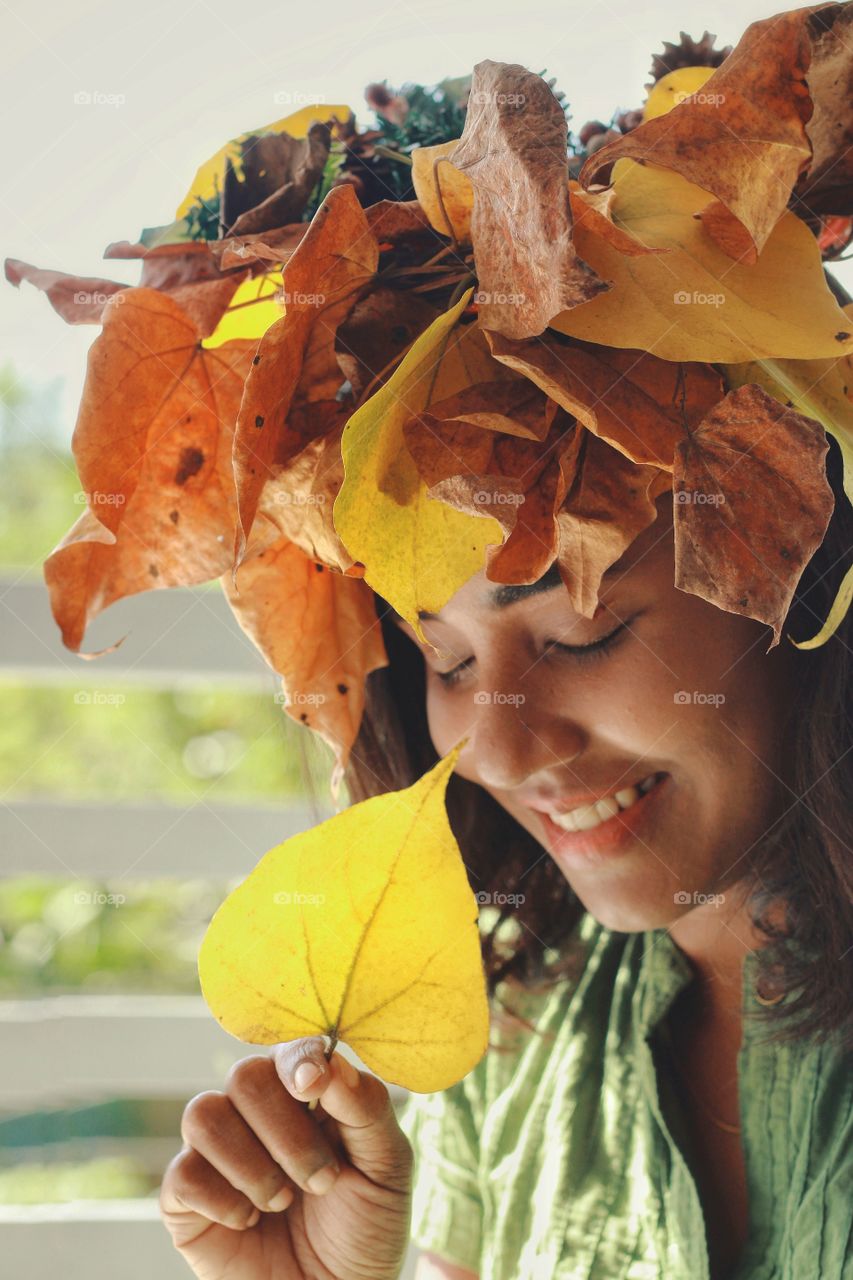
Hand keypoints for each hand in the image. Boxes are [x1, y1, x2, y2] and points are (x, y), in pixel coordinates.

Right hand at [160, 1037, 412, 1279]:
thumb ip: (367, 1109)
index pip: (290, 1049)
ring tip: (283, 1201)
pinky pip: (182, 1172)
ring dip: (252, 1165)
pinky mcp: (186, 1198)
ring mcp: (218, 1151)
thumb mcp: (387, 1168)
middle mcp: (256, 1111)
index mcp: (305, 1092)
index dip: (296, 1058)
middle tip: (321, 1181)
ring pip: (204, 1114)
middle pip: (245, 1076)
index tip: (312, 1085)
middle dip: (287, 1134)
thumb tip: (332, 1063)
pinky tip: (250, 1220)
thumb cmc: (363, 1228)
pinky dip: (222, 1199)